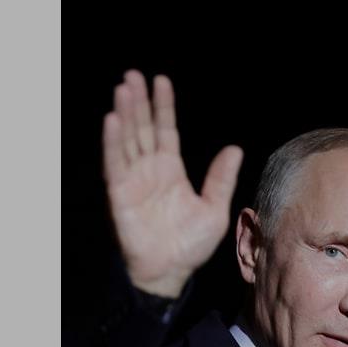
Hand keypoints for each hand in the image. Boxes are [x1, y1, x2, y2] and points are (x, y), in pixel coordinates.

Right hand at [102, 70, 242, 297]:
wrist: (171, 271)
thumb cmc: (191, 245)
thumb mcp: (214, 208)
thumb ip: (221, 178)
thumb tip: (234, 149)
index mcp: (171, 170)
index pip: (165, 130)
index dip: (163, 106)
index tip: (160, 80)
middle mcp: (149, 170)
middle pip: (142, 128)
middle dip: (138, 102)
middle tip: (133, 75)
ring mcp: (133, 180)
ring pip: (127, 140)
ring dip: (124, 114)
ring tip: (123, 88)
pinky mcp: (120, 194)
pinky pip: (115, 164)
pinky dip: (113, 142)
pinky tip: (113, 120)